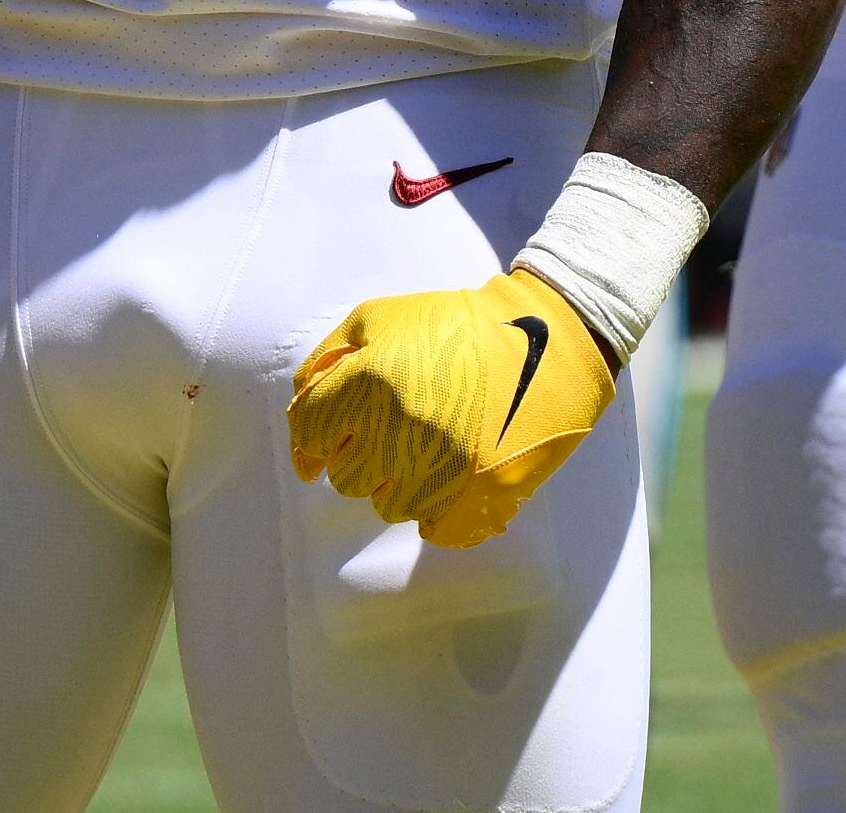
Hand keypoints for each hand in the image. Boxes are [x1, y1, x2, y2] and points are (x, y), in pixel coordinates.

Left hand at [287, 267, 617, 550]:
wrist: (546, 337)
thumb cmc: (454, 325)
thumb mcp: (377, 318)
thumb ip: (324, 363)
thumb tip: (299, 427)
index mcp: (367, 384)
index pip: (309, 435)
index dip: (315, 439)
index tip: (329, 441)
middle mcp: (397, 431)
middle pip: (347, 478)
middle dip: (362, 456)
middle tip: (397, 427)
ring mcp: (438, 470)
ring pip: (388, 506)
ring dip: (400, 481)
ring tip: (432, 443)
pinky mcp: (477, 496)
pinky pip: (432, 528)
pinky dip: (436, 509)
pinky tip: (452, 475)